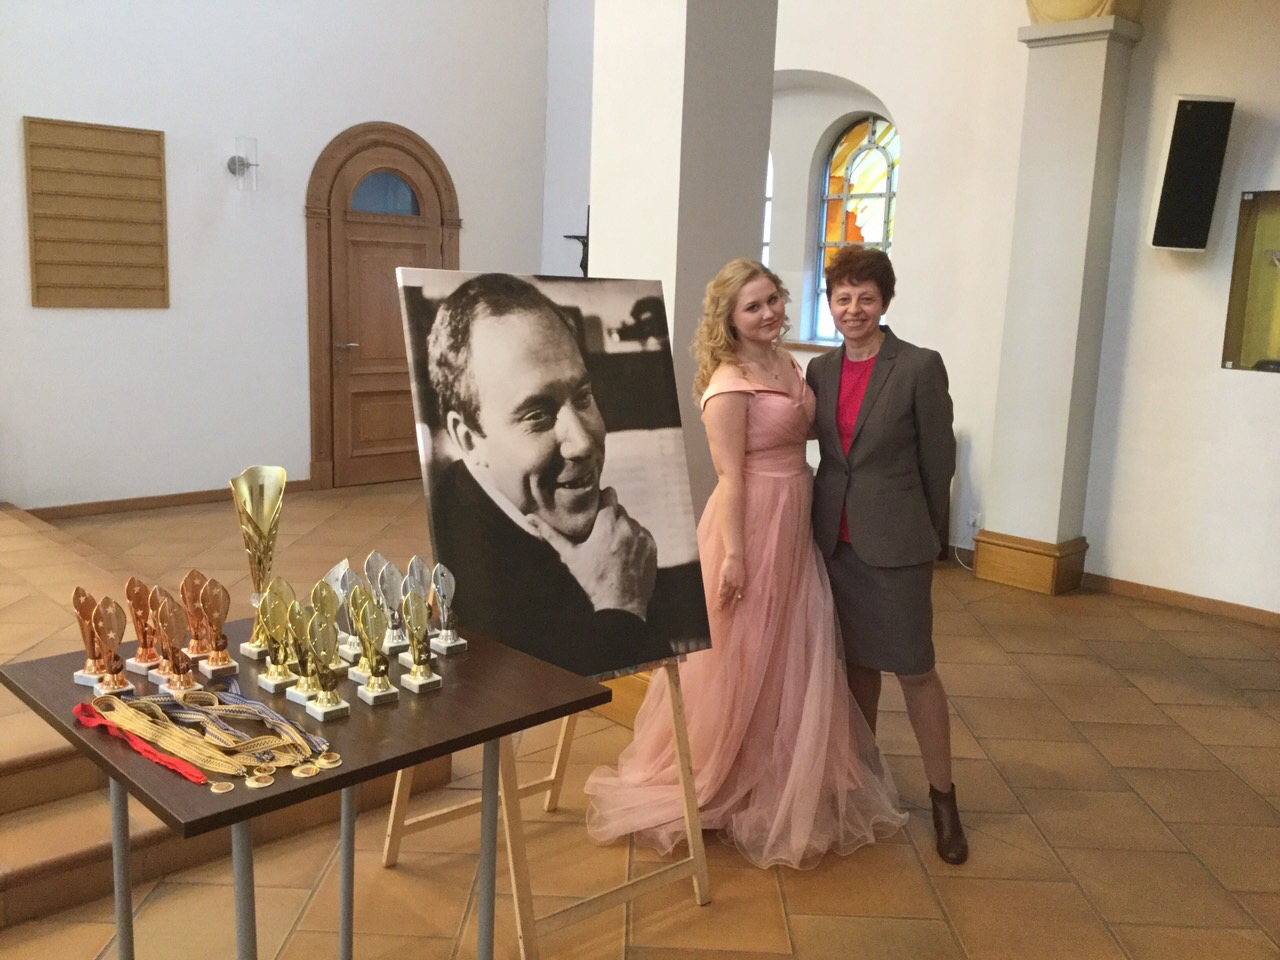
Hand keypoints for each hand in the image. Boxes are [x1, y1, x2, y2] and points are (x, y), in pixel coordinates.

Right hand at [529, 487, 657, 618]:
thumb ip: (551, 535)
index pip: (610, 495)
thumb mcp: (571, 556)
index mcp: (607, 526)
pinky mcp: (652, 546)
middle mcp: (628, 527)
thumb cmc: (592, 580)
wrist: (620, 604)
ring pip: (631, 522)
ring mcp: (642, 536)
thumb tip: (530, 518)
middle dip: (610, 517)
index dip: (603, 499)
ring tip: (613, 547)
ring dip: (623, 529)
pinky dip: (635, 539)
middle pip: (620, 509)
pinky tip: (625, 554)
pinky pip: (642, 534)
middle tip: (601, 533)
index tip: (597, 507)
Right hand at [717, 554, 744, 608]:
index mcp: (740, 585)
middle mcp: (736, 585)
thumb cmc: (738, 567)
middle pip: (730, 598)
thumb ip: (740, 586)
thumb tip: (741, 596)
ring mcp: (730, 582)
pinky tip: (718, 598)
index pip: (736, 598)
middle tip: (723, 613)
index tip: (730, 612)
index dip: (733, 605)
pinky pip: (722, 587)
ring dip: (722, 602)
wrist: (735, 557)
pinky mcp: (724, 577)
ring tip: (719, 608)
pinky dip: (720, 593)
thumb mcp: (742, 578)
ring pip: (726, 594)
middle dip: (727, 606)